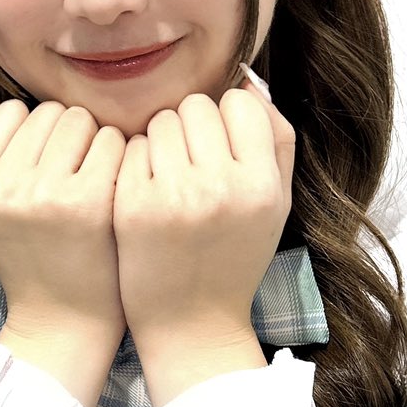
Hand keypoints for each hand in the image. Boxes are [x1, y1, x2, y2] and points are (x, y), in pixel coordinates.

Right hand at [0, 61, 127, 346]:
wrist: (65, 321)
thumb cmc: (35, 253)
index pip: (12, 112)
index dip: (38, 135)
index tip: (48, 170)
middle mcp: (1, 188)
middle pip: (50, 113)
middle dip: (70, 136)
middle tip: (76, 178)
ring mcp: (42, 195)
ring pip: (81, 120)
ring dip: (97, 143)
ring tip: (94, 182)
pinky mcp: (86, 204)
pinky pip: (112, 142)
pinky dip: (122, 159)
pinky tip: (116, 190)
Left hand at [113, 73, 295, 349]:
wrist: (191, 324)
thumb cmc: (235, 258)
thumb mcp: (275, 204)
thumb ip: (274, 139)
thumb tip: (245, 81)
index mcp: (261, 186)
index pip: (240, 103)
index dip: (228, 118)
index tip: (222, 144)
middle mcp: (220, 188)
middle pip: (197, 106)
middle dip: (192, 127)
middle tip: (190, 162)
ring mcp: (173, 197)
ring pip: (161, 121)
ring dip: (162, 139)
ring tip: (168, 176)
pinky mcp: (132, 206)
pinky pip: (131, 148)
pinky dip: (136, 162)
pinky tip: (145, 192)